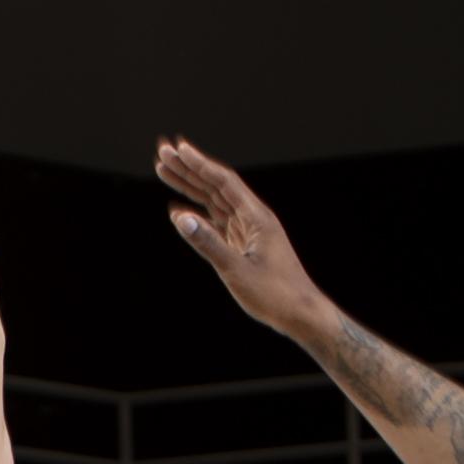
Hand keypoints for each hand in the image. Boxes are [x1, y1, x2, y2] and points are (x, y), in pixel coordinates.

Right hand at [154, 138, 324, 329]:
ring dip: (190, 187)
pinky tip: (181, 210)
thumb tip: (180, 217)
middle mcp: (253, 219)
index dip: (199, 164)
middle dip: (188, 169)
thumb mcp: (237, 270)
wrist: (300, 315)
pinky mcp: (244, 246)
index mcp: (257, 218)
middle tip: (163, 153)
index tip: (178, 149)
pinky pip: (217, 223)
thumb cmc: (275, 294)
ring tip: (165, 172)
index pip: (223, 182)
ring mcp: (248, 231)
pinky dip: (198, 214)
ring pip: (214, 202)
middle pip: (216, 186)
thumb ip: (208, 243)